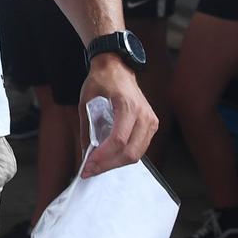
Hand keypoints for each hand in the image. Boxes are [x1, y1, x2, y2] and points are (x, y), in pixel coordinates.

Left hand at [78, 59, 157, 177]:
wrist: (118, 67)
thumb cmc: (102, 80)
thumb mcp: (86, 102)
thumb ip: (87, 129)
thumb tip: (86, 153)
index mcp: (127, 106)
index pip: (118, 140)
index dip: (103, 157)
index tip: (88, 165)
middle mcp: (143, 114)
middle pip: (130, 152)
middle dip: (108, 165)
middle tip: (90, 170)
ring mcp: (150, 120)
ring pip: (137, 154)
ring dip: (116, 164)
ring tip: (98, 166)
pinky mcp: (151, 124)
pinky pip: (140, 148)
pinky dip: (125, 156)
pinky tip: (110, 157)